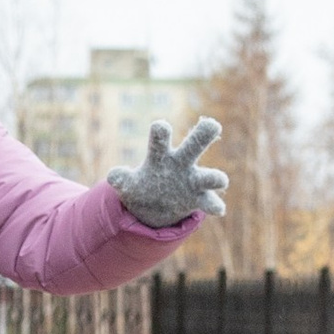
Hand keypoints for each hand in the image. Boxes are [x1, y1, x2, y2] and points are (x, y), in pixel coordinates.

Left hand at [109, 115, 226, 228]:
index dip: (161, 133)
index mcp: (161, 156)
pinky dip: (215, 205)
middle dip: (203, 134)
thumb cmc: (142, 186)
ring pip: (209, 176)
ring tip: (220, 179)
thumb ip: (121, 179)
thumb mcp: (128, 184)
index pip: (160, 140)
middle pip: (195, 144)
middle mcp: (181, 163)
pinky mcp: (200, 199)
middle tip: (212, 124)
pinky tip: (218, 209)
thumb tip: (113, 176)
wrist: (155, 206)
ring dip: (215, 177)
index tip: (161, 127)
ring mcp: (193, 181)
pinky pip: (211, 202)